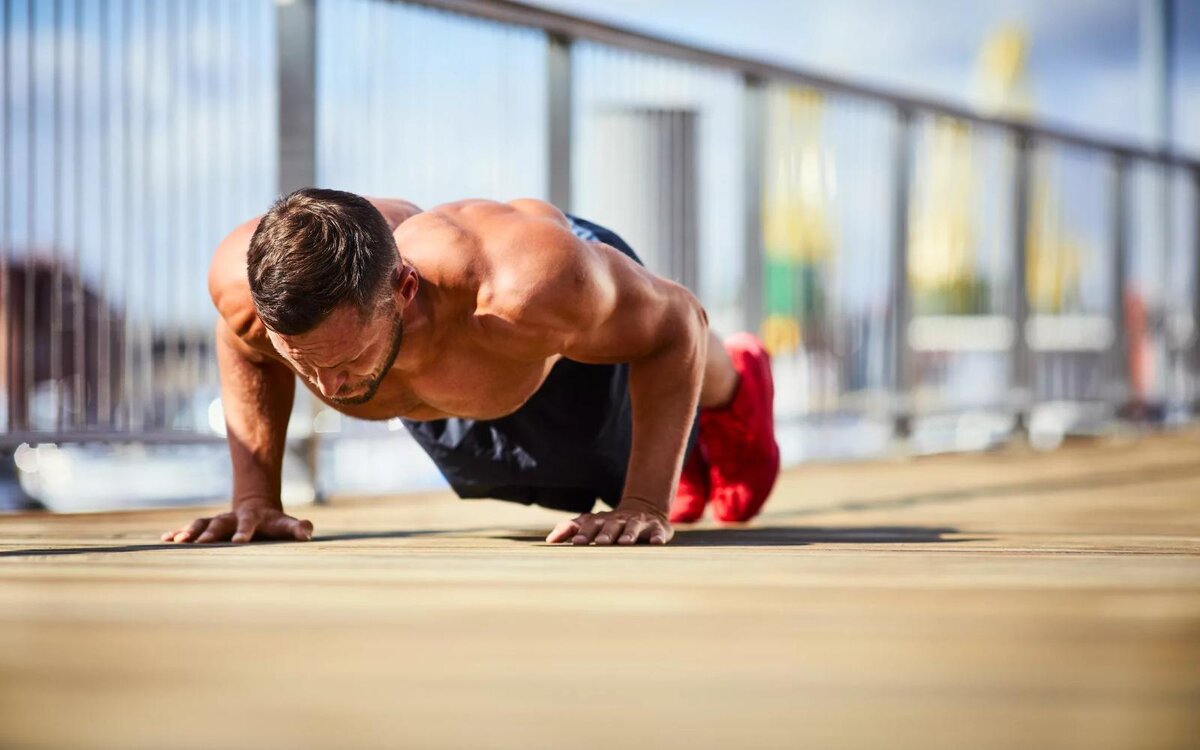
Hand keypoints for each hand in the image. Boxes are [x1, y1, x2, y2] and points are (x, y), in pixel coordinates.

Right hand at [161, 499, 312, 543]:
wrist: (256, 507)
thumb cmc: (274, 523)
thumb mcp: (287, 525)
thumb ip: (298, 529)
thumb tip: (308, 533)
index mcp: (252, 518)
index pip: (248, 524)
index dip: (244, 532)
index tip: (239, 541)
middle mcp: (231, 518)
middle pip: (220, 523)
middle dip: (210, 533)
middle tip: (201, 543)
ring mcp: (217, 521)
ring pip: (201, 524)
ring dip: (189, 531)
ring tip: (177, 541)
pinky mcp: (207, 526)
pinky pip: (190, 528)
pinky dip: (178, 532)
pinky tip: (165, 539)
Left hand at [546, 497, 672, 544]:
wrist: (644, 508)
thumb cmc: (611, 523)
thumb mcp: (591, 522)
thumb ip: (570, 528)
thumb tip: (549, 540)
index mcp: (602, 520)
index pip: (590, 525)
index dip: (583, 533)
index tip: (575, 543)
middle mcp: (619, 520)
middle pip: (611, 526)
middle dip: (606, 534)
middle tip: (600, 542)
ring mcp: (639, 523)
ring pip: (633, 527)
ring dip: (629, 534)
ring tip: (625, 542)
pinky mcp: (657, 528)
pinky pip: (658, 532)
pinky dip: (657, 537)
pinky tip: (656, 542)